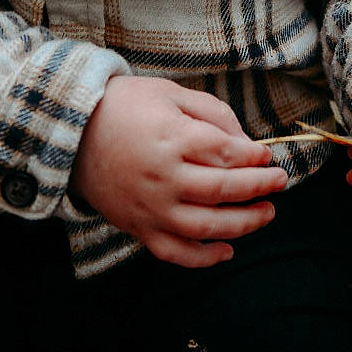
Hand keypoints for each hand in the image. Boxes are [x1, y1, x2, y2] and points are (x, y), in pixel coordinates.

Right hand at [71, 76, 287, 267]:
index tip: (268, 155)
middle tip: (280, 182)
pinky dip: (204, 258)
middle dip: (260, 187)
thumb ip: (211, 113)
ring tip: (267, 214)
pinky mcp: (139, 227)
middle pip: (224, 190)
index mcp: (172, 138)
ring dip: (244, 224)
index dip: (255, 156)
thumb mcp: (169, 93)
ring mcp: (152, 207)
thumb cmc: (125, 106)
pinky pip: (177, 252)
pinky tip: (227, 250)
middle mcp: (164, 177)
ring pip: (208, 226)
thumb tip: (245, 141)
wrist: (72, 132)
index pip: (228, 153)